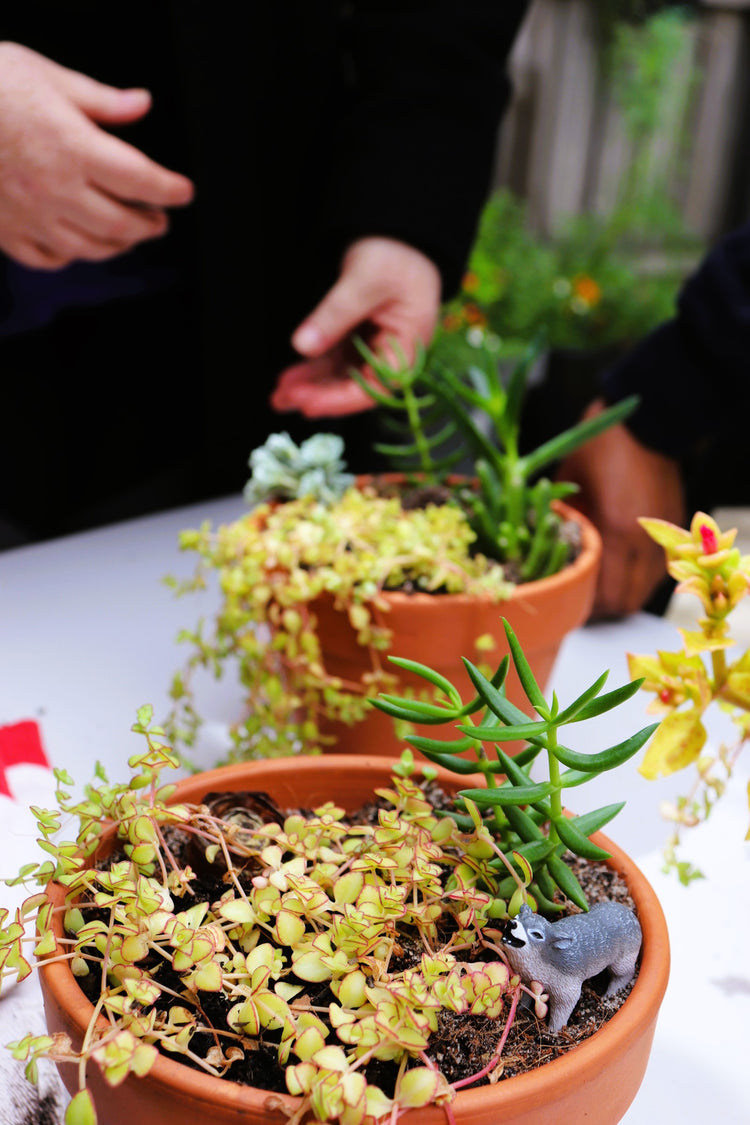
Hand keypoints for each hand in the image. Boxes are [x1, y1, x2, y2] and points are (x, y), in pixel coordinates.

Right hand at [0, 42, 193, 268]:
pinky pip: (49, 258)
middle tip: (159, 220)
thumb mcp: (46, 76)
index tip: (183, 192)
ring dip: (118, 245)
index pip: (141, 180)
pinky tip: (79, 244)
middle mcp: (56, 190)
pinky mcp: (5, 230)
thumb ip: (100, 99)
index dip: (169, 190)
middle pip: (121, 224)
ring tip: (129, 235)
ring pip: (90, 247)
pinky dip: (72, 255)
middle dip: (149, 225)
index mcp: (73, 148)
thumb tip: (141, 104)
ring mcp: (30, 216)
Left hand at [270, 236, 441, 416]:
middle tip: (282, 399)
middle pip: (354, 386)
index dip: (339, 399)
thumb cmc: (393, 252)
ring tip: (279, 393)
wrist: (399, 229)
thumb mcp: (363, 281)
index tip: (307, 402)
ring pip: (341, 375)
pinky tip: (290, 377)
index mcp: (408, 347)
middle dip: (317, 395)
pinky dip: (314, 368)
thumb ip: (334, 315)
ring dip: (312, 385)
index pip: (374, 387)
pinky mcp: (361, 337)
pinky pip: (336, 359)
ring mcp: (376, 347)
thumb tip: (302, 347)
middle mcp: (394, 353)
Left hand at [557, 400, 685, 619]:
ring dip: (621, 596)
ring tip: (598, 588)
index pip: (602, 593)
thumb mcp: (567, 480)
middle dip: (600, 609)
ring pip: (643, 591)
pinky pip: (657, 572)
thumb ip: (558, 517)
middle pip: (624, 602)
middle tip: (577, 600)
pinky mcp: (673, 530)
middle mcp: (643, 541)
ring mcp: (662, 537)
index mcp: (615, 529)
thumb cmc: (603, 444)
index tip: (563, 602)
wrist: (648, 423)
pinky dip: (638, 580)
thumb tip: (538, 541)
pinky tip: (619, 570)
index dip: (582, 606)